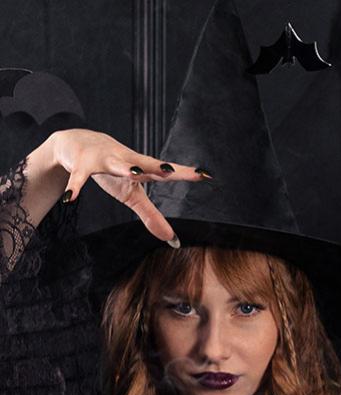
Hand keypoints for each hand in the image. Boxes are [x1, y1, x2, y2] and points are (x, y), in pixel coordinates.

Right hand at [45, 129, 205, 241]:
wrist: (75, 142)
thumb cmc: (112, 169)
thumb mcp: (132, 194)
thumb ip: (152, 216)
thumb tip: (173, 241)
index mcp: (141, 168)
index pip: (166, 171)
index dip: (184, 173)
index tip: (205, 174)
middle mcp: (126, 160)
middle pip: (145, 163)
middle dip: (157, 166)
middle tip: (171, 169)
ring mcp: (104, 159)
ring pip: (115, 163)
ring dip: (123, 168)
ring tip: (133, 173)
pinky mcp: (82, 163)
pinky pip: (78, 176)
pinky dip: (75, 186)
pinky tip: (72, 198)